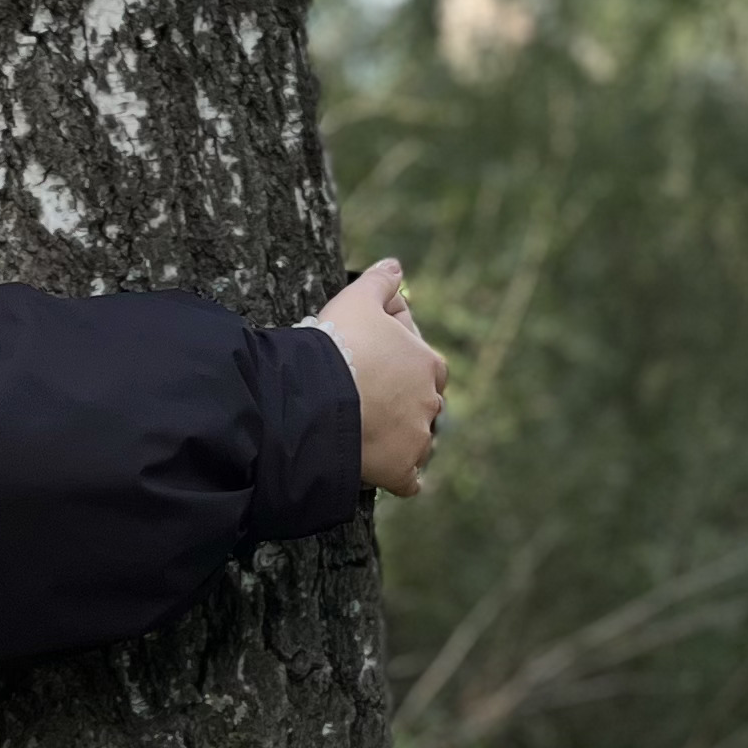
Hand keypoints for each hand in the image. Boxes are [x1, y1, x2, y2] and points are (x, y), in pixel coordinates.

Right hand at [315, 259, 448, 495]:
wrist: (316, 397)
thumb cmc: (338, 343)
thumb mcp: (357, 299)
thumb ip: (380, 282)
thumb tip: (394, 265)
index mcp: (429, 364)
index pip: (429, 369)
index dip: (403, 369)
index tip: (379, 371)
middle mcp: (431, 404)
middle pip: (426, 408)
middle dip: (406, 407)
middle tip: (372, 404)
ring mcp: (417, 441)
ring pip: (418, 443)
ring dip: (402, 441)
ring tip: (370, 437)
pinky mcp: (400, 471)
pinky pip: (407, 481)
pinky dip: (398, 479)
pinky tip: (382, 474)